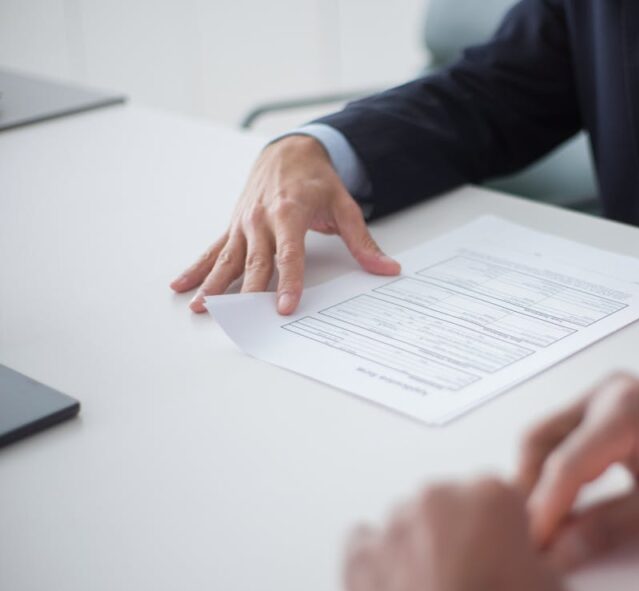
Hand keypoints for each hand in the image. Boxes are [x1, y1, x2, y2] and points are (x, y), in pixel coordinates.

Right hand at [170, 135, 400, 314]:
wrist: (289, 151)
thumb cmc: (316, 180)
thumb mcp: (345, 206)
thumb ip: (362, 241)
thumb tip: (386, 268)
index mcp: (289, 212)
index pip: (289, 254)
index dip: (288, 282)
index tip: (284, 306)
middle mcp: (261, 219)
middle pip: (255, 262)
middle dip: (248, 293)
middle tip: (243, 320)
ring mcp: (243, 224)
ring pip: (228, 259)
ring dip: (214, 285)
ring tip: (203, 308)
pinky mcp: (234, 227)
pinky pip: (213, 250)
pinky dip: (197, 269)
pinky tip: (182, 285)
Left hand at [345, 479, 570, 590]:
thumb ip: (544, 560)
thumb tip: (539, 562)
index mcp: (492, 494)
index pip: (500, 495)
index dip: (505, 528)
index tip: (507, 553)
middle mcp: (439, 498)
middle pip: (453, 502)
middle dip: (463, 532)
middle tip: (474, 578)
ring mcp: (394, 525)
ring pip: (410, 522)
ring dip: (422, 545)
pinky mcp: (359, 556)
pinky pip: (368, 545)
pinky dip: (382, 563)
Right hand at [518, 375, 638, 569]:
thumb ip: (607, 528)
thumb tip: (555, 555)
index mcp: (626, 407)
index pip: (565, 463)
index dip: (542, 510)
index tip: (530, 549)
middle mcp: (607, 391)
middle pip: (539, 440)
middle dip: (529, 490)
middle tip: (528, 539)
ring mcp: (602, 397)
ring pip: (544, 440)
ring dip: (537, 482)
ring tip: (542, 528)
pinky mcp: (602, 410)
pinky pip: (561, 440)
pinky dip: (553, 474)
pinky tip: (560, 509)